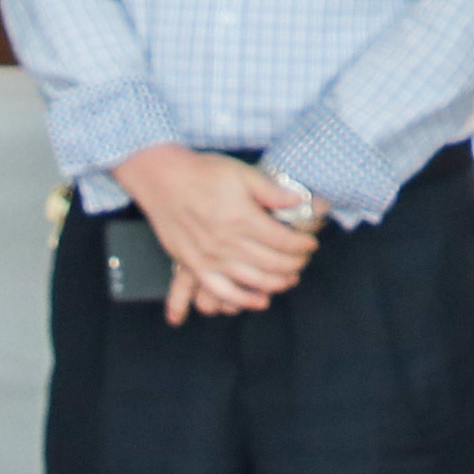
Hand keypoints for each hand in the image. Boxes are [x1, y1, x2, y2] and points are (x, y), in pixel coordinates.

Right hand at [119, 144, 320, 321]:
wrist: (162, 178)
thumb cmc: (202, 172)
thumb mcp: (241, 172)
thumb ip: (271, 190)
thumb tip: (300, 201)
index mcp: (243, 218)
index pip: (285, 241)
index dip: (303, 245)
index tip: (311, 242)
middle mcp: (228, 242)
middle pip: (274, 263)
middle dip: (296, 264)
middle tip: (303, 260)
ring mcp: (211, 257)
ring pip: (254, 281)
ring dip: (278, 283)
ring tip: (290, 278)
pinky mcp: (195, 266)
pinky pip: (223, 292)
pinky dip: (244, 301)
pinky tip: (260, 301)